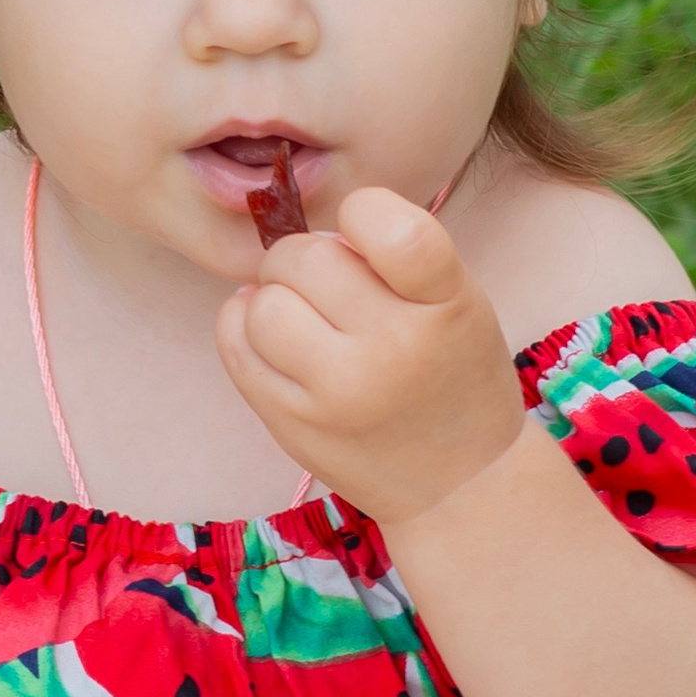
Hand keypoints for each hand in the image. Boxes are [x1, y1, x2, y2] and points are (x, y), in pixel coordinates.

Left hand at [216, 185, 521, 527]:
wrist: (460, 483)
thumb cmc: (452, 373)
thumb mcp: (459, 302)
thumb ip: (394, 256)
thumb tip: (295, 230)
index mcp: (447, 306)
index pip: (394, 229)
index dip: (363, 212)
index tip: (363, 230)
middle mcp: (393, 350)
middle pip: (306, 258)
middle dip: (307, 258)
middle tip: (329, 285)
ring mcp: (337, 393)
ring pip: (263, 303)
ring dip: (274, 297)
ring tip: (304, 317)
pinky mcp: (292, 424)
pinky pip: (235, 344)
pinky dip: (244, 326)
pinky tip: (272, 335)